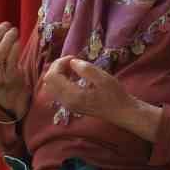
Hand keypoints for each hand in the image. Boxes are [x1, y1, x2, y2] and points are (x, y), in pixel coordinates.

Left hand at [37, 57, 161, 142]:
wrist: (121, 112)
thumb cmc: (115, 95)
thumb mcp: (103, 79)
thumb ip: (86, 69)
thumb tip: (72, 62)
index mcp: (72, 96)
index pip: (53, 76)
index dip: (59, 63)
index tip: (74, 58)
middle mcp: (66, 102)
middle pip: (48, 81)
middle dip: (57, 67)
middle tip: (72, 61)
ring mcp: (67, 105)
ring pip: (51, 86)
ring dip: (58, 73)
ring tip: (72, 67)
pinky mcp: (71, 105)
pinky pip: (57, 91)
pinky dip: (61, 80)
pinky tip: (73, 76)